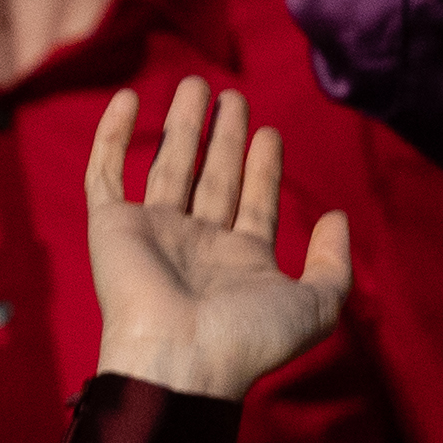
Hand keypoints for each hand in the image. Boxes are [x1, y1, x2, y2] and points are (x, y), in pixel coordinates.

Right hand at [83, 78, 352, 400]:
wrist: (179, 358)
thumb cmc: (247, 337)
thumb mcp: (316, 306)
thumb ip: (333, 264)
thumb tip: (336, 217)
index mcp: (239, 261)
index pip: (253, 202)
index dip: (263, 167)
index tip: (269, 132)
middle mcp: (197, 244)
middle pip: (212, 178)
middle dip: (224, 138)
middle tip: (233, 97)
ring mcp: (153, 233)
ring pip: (168, 166)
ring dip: (182, 125)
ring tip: (196, 84)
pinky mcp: (111, 227)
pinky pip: (106, 173)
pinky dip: (113, 136)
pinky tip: (130, 98)